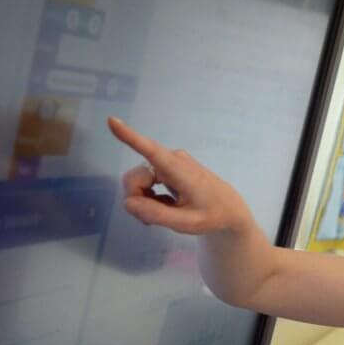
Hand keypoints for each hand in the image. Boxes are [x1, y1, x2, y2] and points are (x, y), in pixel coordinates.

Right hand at [107, 116, 253, 235]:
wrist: (231, 210)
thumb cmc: (212, 216)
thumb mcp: (186, 223)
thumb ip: (156, 215)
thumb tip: (128, 203)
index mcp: (179, 170)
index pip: (151, 151)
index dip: (130, 137)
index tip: (112, 121)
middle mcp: (172, 159)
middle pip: (135, 177)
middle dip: (138, 198)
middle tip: (153, 219)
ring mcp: (170, 162)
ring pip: (139, 180)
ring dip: (144, 199)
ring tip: (165, 213)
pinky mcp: (168, 167)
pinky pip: (146, 180)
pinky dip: (149, 197)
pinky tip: (165, 207)